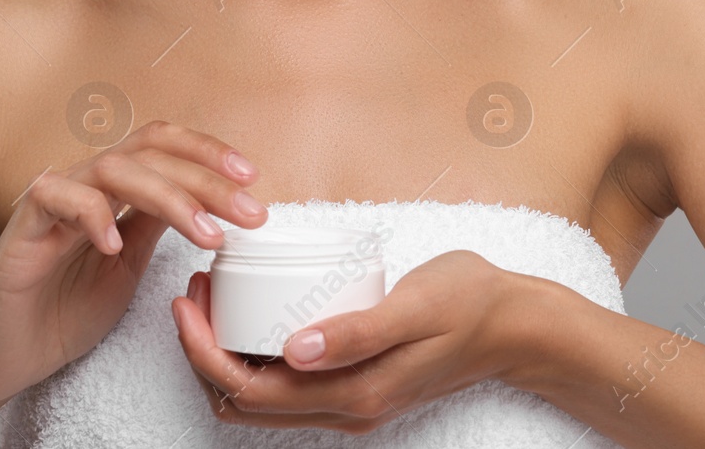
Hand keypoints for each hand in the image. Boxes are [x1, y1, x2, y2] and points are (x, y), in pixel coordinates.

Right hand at [0, 120, 268, 412]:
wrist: (6, 357)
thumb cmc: (63, 311)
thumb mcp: (130, 267)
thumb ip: (156, 226)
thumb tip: (208, 199)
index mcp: (112, 190)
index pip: (162, 146)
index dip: (207, 152)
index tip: (252, 179)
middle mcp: (85, 183)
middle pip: (149, 153)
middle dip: (207, 179)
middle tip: (249, 212)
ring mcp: (53, 199)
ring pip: (114, 169)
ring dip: (169, 196)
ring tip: (206, 234)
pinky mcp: (23, 225)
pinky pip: (57, 197)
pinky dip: (93, 215)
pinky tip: (116, 244)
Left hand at [170, 249, 525, 433]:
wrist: (516, 325)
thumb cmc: (470, 304)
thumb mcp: (416, 306)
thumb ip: (357, 331)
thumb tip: (294, 349)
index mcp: (355, 394)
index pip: (250, 390)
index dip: (204, 351)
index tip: (187, 301)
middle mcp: (347, 410)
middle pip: (245, 402)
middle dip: (204, 353)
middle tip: (193, 294)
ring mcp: (351, 402)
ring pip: (262, 398)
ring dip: (226, 355)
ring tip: (214, 297)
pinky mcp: (357, 385)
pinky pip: (287, 385)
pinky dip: (255, 355)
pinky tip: (254, 312)